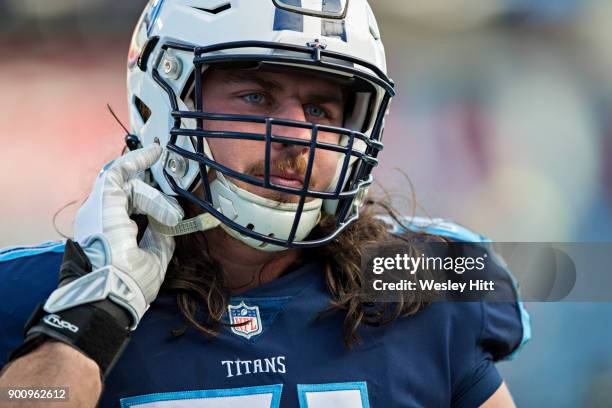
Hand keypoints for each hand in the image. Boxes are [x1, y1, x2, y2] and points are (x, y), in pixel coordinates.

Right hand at [44, 145, 183, 327]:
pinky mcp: (105, 199)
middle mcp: (100, 218)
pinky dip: (137, 159)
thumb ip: (160, 235)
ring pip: (130, 186)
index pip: (128, 207)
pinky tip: (154, 152)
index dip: (148, 198)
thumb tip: (168, 220)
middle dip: (156, 198)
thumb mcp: (154, 257)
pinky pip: (119, 170)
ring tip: (171, 215)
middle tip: (174, 215)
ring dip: (156, 197)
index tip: (166, 196)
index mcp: (108, 234)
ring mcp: (99, 207)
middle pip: (130, 195)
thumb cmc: (131, 282)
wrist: (115, 290)